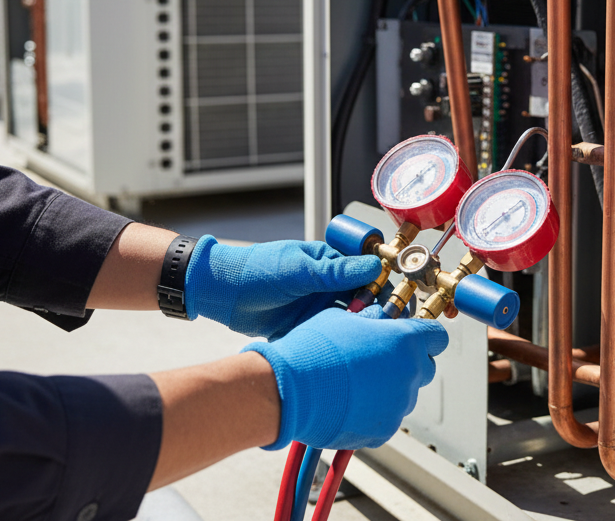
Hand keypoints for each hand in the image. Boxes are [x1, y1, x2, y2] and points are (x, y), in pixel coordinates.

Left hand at [184, 236, 382, 339]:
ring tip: (370, 343)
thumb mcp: (299, 270)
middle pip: (361, 300)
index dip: (381, 289)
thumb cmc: (256, 270)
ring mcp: (315, 306)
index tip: (393, 305)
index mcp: (328, 263)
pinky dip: (338, 341)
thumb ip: (335, 272)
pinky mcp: (305, 326)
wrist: (221, 293)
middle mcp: (326, 285)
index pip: (366, 275)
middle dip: (373, 313)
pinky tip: (348, 351)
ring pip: (346, 320)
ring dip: (357, 329)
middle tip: (384, 328)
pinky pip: (328, 334)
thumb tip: (373, 267)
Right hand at [243, 306, 447, 449]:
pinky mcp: (383, 431)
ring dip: (390, 387)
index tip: (412, 335)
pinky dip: (375, 411)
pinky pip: (387, 417)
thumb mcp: (344, 318)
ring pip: (405, 394)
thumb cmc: (313, 349)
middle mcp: (409, 374)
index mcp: (404, 341)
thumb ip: (371, 319)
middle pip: (425, 367)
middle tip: (379, 358)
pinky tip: (349, 402)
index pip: (437, 336)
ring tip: (356, 382)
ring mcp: (398, 405)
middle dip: (408, 362)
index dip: (425, 334)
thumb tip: (379, 318)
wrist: (288, 391)